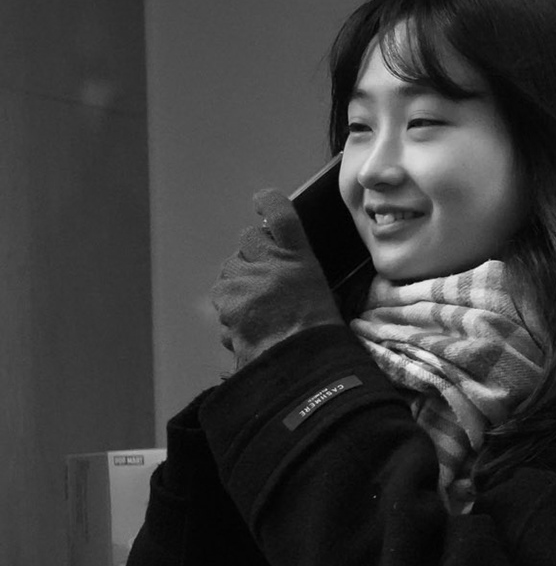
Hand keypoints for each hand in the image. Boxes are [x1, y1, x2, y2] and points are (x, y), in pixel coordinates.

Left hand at [212, 189, 340, 367]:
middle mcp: (267, 262)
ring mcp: (242, 280)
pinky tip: (249, 326)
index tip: (261, 201)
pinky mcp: (225, 301)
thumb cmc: (319, 334)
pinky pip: (223, 300)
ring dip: (239, 285)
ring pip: (230, 271)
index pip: (280, 214)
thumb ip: (298, 273)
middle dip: (253, 256)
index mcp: (298, 258)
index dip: (269, 203)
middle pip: (248, 240)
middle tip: (269, 283)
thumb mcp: (322, 296)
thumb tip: (282, 267)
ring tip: (260, 312)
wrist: (299, 364)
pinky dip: (231, 312)